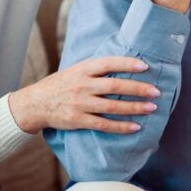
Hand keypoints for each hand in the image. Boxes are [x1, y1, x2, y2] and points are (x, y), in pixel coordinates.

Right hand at [8, 57, 159, 133]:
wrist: (35, 104)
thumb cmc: (59, 85)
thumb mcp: (74, 70)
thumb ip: (94, 70)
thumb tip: (123, 66)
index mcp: (82, 69)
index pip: (108, 63)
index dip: (127, 63)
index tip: (145, 66)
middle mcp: (82, 85)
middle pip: (115, 86)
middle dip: (138, 89)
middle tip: (156, 91)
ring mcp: (80, 103)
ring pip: (112, 107)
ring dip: (134, 108)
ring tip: (151, 108)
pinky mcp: (78, 120)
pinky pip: (104, 124)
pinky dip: (121, 126)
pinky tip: (135, 127)